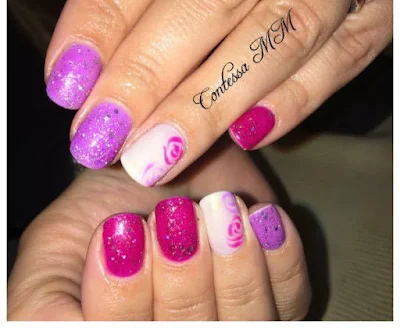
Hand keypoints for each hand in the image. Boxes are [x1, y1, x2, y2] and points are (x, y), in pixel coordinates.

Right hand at [8, 143, 309, 319]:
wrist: (154, 170)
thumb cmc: (102, 208)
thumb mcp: (53, 252)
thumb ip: (43, 306)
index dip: (122, 302)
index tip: (119, 230)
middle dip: (181, 279)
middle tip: (172, 214)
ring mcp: (238, 322)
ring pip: (247, 321)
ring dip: (232, 265)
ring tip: (218, 208)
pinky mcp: (279, 294)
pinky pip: (292, 292)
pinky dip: (279, 256)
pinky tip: (258, 218)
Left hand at [45, 0, 391, 185]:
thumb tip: (99, 65)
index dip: (103, 17)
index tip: (68, 84)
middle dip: (149, 73)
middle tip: (102, 138)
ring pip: (279, 31)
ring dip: (211, 102)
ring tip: (155, 156)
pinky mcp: (384, 10)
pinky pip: (344, 55)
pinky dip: (295, 99)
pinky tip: (247, 135)